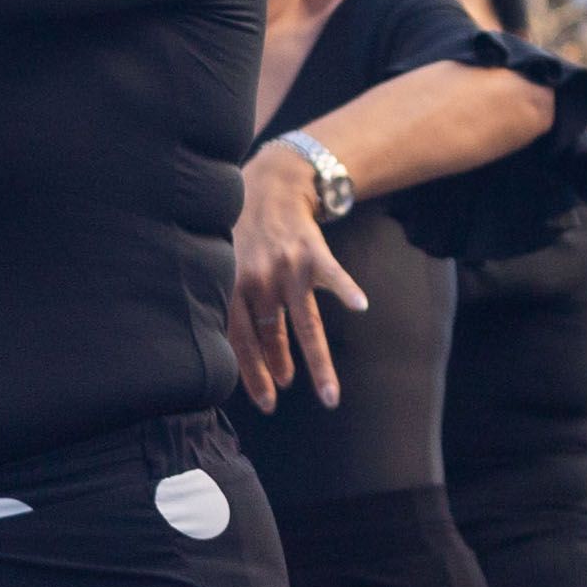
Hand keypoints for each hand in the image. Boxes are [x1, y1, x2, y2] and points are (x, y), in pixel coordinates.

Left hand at [223, 147, 355, 412]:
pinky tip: (359, 306)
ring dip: (316, 361)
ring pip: (306, 323)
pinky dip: (347, 290)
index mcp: (234, 286)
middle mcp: (260, 280)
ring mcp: (290, 268)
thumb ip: (231, 302)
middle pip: (272, 336)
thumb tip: (238, 351)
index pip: (241, 340)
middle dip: (277, 372)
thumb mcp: (226, 263)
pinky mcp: (316, 254)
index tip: (265, 402)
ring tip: (328, 394)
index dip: (252, 373)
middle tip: (282, 403)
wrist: (273, 183)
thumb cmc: (246, 230)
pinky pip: (335, 276)